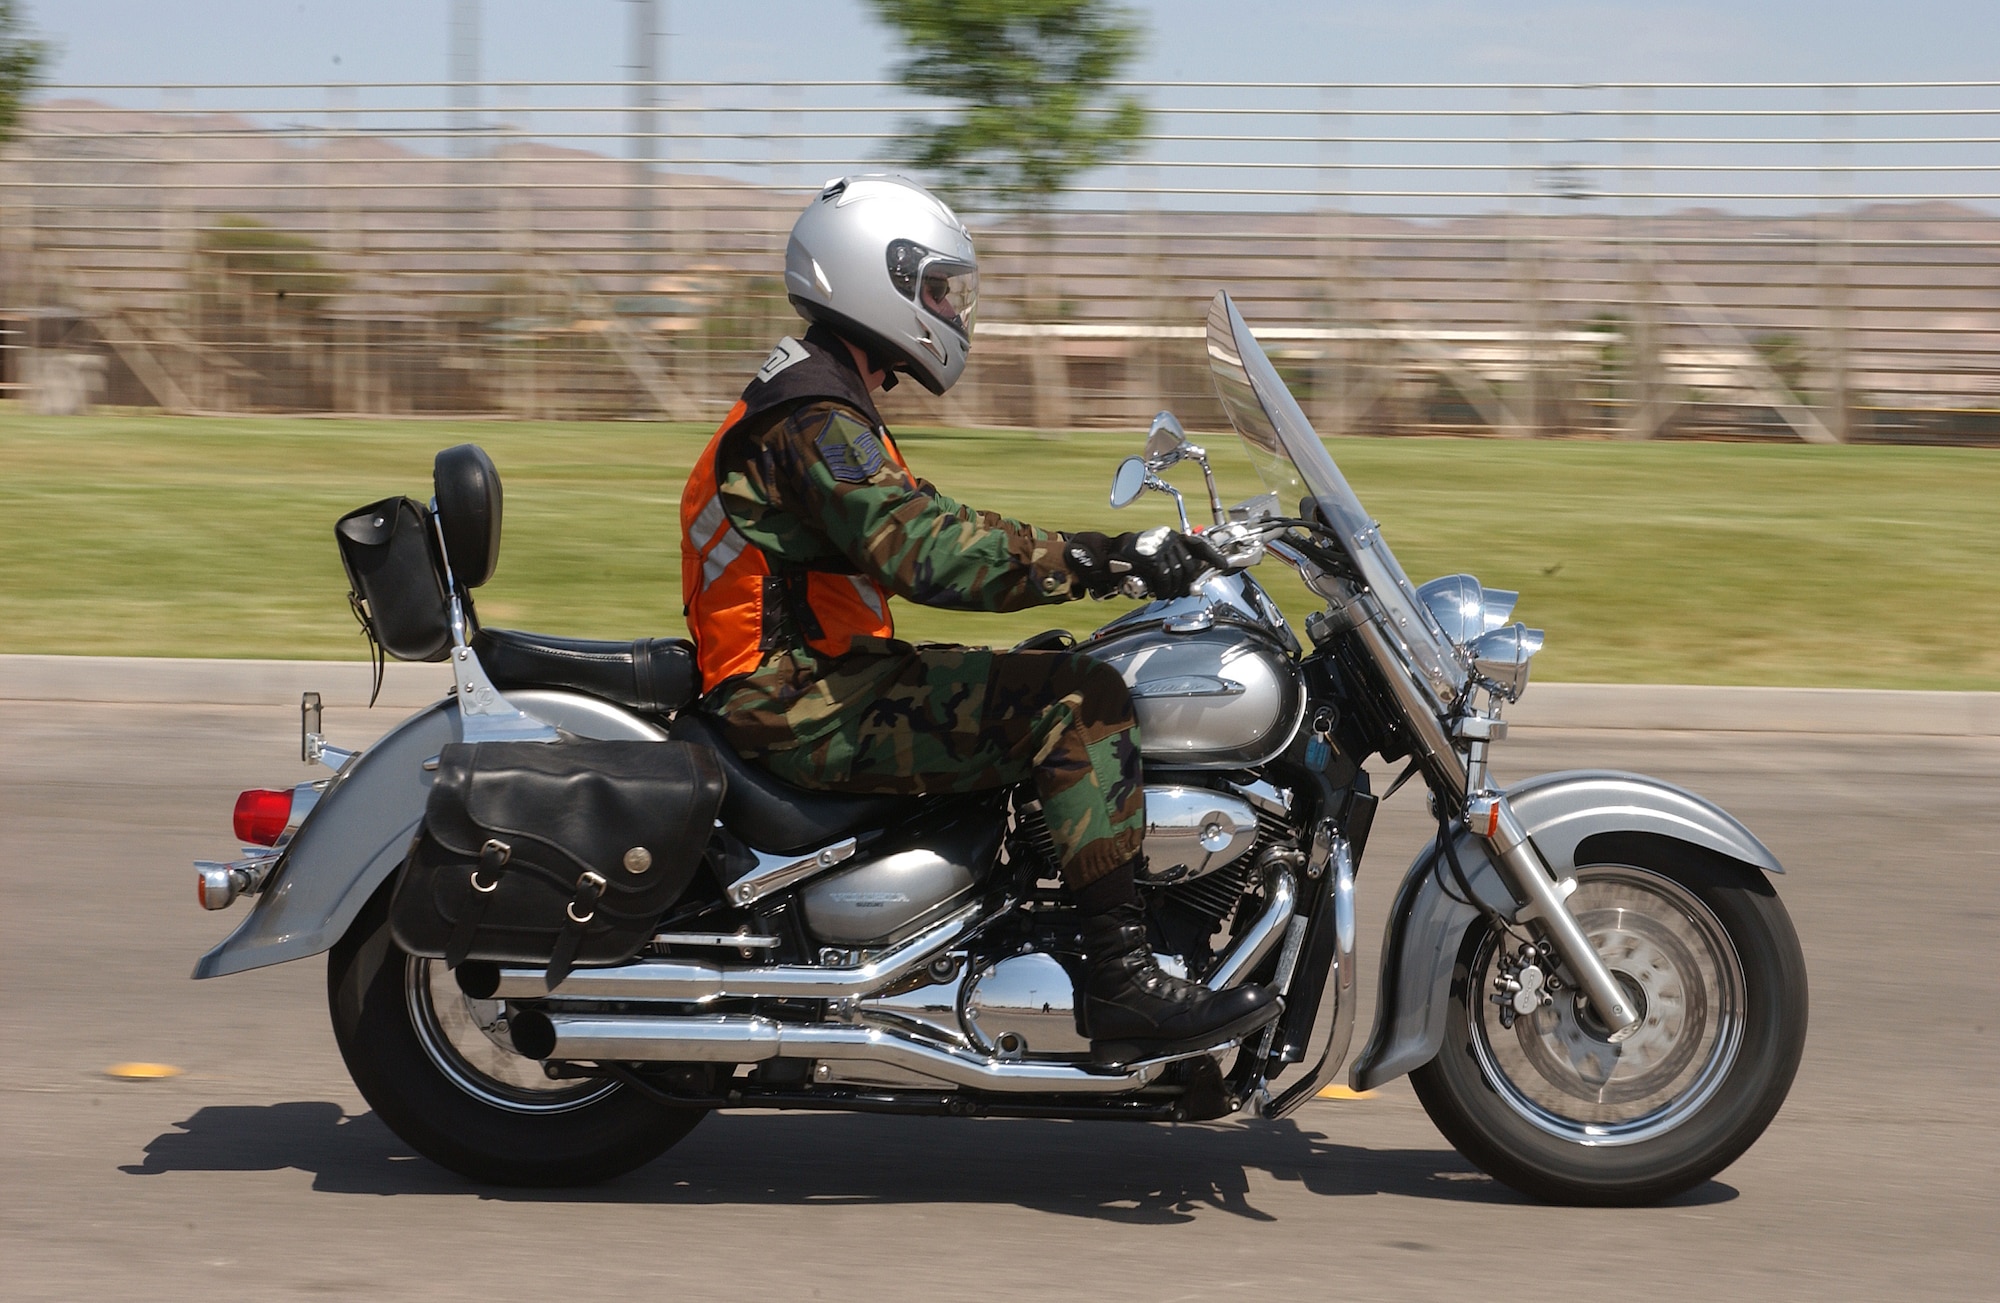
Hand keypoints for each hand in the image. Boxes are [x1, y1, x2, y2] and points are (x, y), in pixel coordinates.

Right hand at [1064, 528, 1227, 599]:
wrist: (1105, 555)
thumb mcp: (1155, 556)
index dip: (1213, 556)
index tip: (1224, 566)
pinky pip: (1165, 579)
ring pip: (1178, 575)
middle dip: (1187, 584)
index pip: (1199, 544)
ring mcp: (1159, 548)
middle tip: (1177, 593)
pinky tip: (1156, 592)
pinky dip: (1163, 590)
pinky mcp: (1150, 559)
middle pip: (1190, 566)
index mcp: (1171, 536)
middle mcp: (1168, 538)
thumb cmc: (1130, 559)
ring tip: (1163, 594)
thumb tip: (1191, 584)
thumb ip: (1173, 565)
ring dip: (1173, 590)